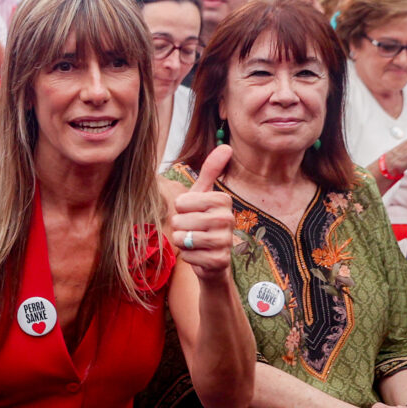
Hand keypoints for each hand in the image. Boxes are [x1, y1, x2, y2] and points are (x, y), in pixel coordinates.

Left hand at [171, 145, 233, 279]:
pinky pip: (188, 256)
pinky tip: (199, 255)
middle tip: (193, 230)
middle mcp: (228, 218)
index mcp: (223, 200)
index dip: (180, 210)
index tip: (193, 213)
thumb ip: (211, 171)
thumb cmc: (204, 222)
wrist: (214, 259)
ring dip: (182, 242)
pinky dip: (188, 257)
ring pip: (182, 238)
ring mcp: (225, 241)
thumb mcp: (204, 195)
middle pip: (179, 220)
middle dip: (179, 228)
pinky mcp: (220, 261)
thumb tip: (227, 146)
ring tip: (195, 242)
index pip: (181, 202)